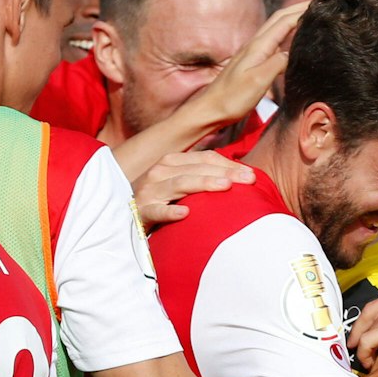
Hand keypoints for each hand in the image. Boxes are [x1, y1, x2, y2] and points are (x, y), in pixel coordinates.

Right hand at [133, 150, 254, 224]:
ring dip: (203, 184)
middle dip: (224, 173)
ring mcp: (149, 192)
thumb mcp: (181, 186)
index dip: (229, 164)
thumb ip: (204, 177)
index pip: (204, 159)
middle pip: (196, 169)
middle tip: (249, 180)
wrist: (125, 217)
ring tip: (226, 187)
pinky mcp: (140, 213)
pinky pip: (156, 212)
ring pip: (179, 185)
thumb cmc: (162, 202)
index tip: (252, 175)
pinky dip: (169, 212)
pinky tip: (185, 214)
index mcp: (172, 163)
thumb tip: (242, 176)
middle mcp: (159, 173)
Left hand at [179, 1, 306, 133]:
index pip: (284, 22)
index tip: (320, 3)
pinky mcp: (252, 62)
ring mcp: (253, 53)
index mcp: (258, 47)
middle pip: (279, 19)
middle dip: (298, 8)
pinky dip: (286, 34)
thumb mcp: (257, 81)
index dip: (302, 11)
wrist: (211, 110)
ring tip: (309, 15)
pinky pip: (273, 41)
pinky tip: (292, 39)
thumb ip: (276, 63)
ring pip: (276, 28)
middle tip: (318, 3)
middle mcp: (255, 45)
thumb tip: (292, 52)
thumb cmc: (232, 98)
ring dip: (292, 18)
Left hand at [351, 288, 377, 368]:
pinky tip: (368, 363)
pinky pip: (367, 341)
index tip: (368, 330)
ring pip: (366, 327)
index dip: (372, 318)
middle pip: (369, 313)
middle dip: (360, 329)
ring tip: (361, 358)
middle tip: (353, 344)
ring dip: (361, 343)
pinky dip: (364, 352)